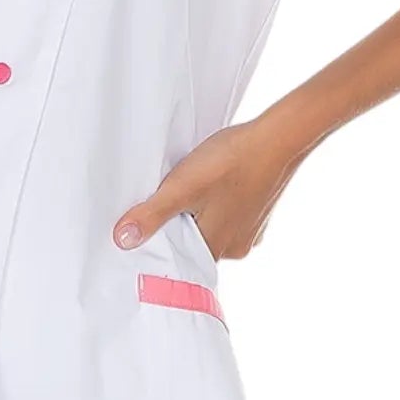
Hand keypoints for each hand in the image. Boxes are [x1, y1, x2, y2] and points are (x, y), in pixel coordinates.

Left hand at [110, 115, 307, 261]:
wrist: (277, 139)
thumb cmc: (232, 161)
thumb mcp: (182, 186)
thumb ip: (152, 215)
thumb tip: (123, 241)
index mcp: (216, 248)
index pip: (179, 260)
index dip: (161, 245)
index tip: (147, 230)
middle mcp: (236, 247)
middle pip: (194, 244)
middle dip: (179, 225)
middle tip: (167, 199)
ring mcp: (251, 230)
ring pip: (212, 227)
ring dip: (198, 212)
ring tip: (192, 187)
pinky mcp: (258, 212)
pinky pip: (229, 215)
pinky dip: (218, 202)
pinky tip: (215, 182)